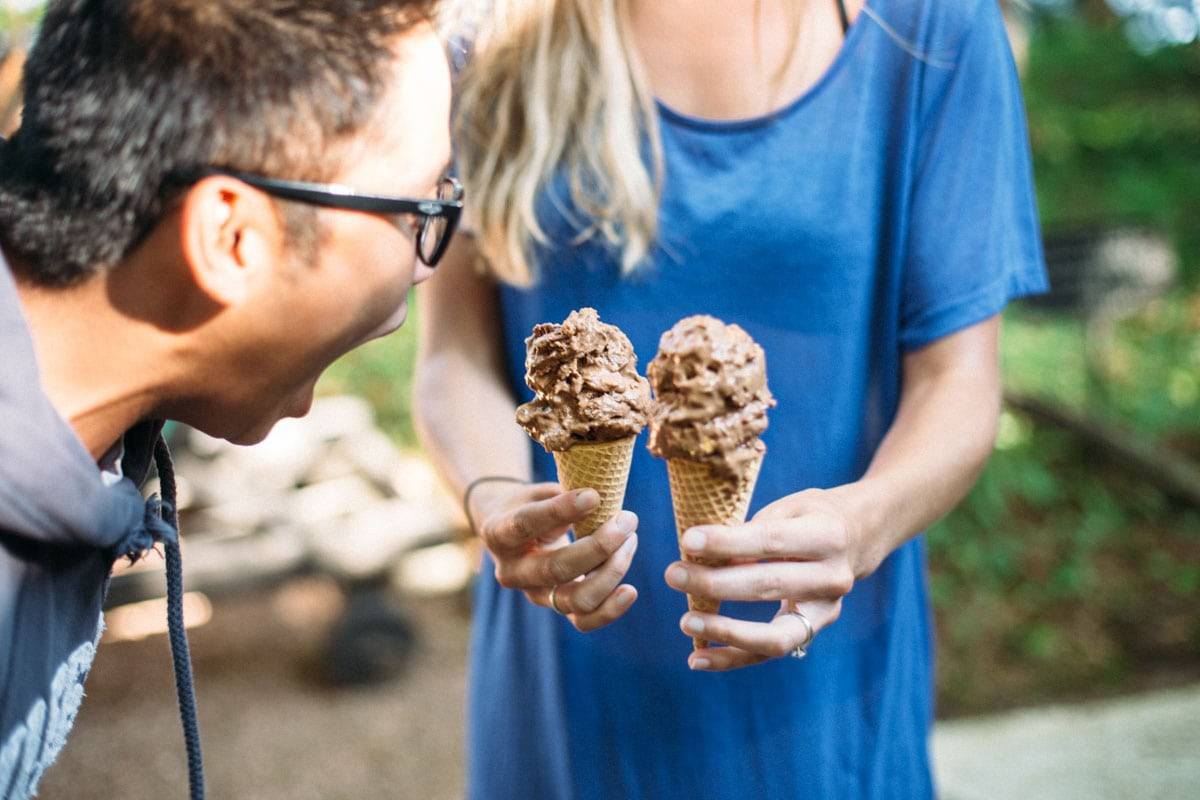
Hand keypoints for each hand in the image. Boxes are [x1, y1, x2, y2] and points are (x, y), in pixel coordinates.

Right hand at [471, 481, 638, 631]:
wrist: (513, 532)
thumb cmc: (531, 504)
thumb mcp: (538, 492)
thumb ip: (563, 495)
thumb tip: (602, 496)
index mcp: (500, 533)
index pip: (526, 523)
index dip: (561, 511)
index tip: (594, 496)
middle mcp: (512, 571)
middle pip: (556, 568)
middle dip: (599, 546)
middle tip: (627, 519)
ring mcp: (534, 594)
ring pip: (575, 599)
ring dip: (611, 572)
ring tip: (631, 540)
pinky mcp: (555, 607)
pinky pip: (583, 621)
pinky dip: (610, 609)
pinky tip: (630, 590)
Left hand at [663, 488, 859, 670]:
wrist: (860, 537)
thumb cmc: (812, 516)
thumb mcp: (790, 507)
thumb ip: (752, 530)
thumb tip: (703, 553)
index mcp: (828, 535)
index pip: (770, 541)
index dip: (728, 543)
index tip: (688, 541)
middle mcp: (833, 577)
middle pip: (768, 586)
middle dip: (715, 583)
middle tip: (673, 574)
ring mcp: (826, 610)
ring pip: (774, 634)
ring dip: (726, 631)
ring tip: (686, 622)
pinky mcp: (814, 630)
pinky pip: (770, 652)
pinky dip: (732, 658)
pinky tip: (697, 659)